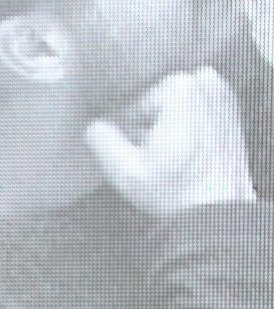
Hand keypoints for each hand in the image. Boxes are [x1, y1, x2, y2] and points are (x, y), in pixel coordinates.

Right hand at [85, 66, 257, 215]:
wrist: (218, 206)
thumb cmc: (173, 189)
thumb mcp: (124, 170)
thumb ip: (102, 141)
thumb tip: (93, 127)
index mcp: (180, 89)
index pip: (139, 102)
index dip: (131, 129)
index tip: (135, 151)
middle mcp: (207, 84)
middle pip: (161, 100)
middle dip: (153, 124)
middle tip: (152, 154)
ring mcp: (224, 96)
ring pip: (180, 104)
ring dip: (170, 124)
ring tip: (169, 154)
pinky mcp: (233, 112)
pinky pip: (199, 111)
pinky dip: (189, 126)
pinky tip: (186, 152)